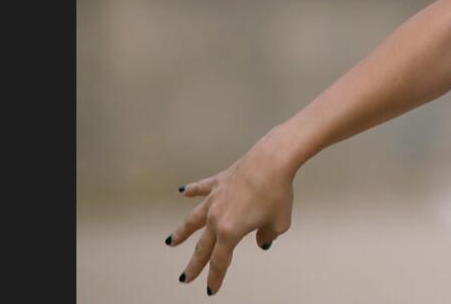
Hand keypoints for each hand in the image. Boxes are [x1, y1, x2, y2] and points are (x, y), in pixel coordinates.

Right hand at [165, 129, 298, 294]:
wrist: (273, 161)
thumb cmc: (278, 193)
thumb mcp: (280, 223)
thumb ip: (268, 236)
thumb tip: (261, 241)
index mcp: (230, 232)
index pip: (220, 261)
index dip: (215, 277)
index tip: (210, 290)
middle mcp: (217, 217)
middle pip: (203, 247)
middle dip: (194, 265)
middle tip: (184, 278)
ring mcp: (216, 199)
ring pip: (193, 219)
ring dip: (182, 232)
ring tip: (171, 242)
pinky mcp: (220, 181)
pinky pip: (202, 188)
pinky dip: (192, 190)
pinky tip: (183, 191)